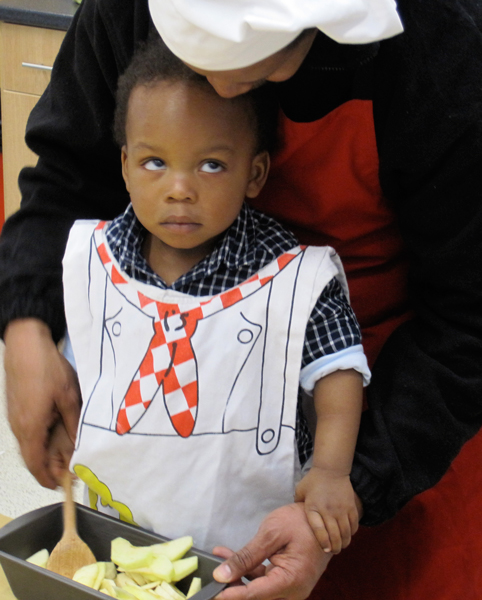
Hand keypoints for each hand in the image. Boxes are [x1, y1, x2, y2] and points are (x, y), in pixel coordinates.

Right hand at [4, 319, 80, 488]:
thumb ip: (73, 424)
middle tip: (70, 468)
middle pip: (32, 456)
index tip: (61, 485)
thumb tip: (78, 445)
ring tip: (67, 451)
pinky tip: (56, 431)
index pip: (35, 465)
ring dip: (46, 451)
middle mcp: (18, 426)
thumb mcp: (69, 397)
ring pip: (30, 444)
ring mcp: (15, 417)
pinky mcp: (17, 408)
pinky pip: (28, 431)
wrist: (25, 345)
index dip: (47, 478)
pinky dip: (41, 438)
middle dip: (50, 466)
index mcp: (30, 428)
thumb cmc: (46, 368)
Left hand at [212, 503, 330, 599]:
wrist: (322, 517)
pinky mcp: (287, 581)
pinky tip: (231, 556)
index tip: (213, 592)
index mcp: (292, 581)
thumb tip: (222, 574)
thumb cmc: (301, 522)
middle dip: (233, 584)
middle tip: (214, 572)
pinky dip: (248, 570)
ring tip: (220, 555)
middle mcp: (293, 591)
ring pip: (258, 588)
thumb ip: (246, 556)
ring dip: (238, 575)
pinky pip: (264, 580)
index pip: (256, 594)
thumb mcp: (271, 534)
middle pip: (256, 596)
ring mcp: (291, 587)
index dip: (232, 594)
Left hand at [295, 467, 359, 553]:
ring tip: (341, 546)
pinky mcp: (351, 506)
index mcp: (313, 507)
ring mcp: (341, 508)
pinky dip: (352, 532)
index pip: (318, 529)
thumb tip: (293, 518)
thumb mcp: (300, 490)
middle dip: (335, 547)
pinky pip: (354, 524)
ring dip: (344, 542)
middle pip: (334, 535)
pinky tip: (348, 535)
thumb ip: (297, 505)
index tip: (325, 550)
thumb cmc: (313, 480)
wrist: (331, 469)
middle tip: (334, 551)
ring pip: (346, 532)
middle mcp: (328, 509)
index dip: (323, 542)